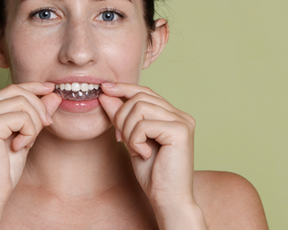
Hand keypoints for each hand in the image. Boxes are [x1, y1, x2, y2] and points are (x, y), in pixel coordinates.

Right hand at [0, 82, 61, 204]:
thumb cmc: (3, 172)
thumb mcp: (25, 137)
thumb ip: (35, 115)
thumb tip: (53, 95)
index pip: (10, 89)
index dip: (32, 86)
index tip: (51, 89)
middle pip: (16, 91)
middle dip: (38, 106)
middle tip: (47, 125)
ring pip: (21, 102)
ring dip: (34, 122)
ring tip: (28, 141)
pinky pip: (21, 117)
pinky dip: (29, 131)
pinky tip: (21, 147)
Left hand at [99, 83, 197, 209]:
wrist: (167, 199)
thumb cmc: (152, 174)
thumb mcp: (131, 139)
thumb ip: (122, 116)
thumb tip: (105, 93)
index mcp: (172, 115)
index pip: (145, 92)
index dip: (124, 88)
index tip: (104, 88)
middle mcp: (181, 115)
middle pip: (140, 96)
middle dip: (121, 115)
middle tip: (120, 138)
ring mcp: (183, 122)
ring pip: (140, 107)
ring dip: (128, 129)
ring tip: (134, 147)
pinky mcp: (180, 131)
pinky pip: (144, 124)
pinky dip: (135, 140)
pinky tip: (143, 154)